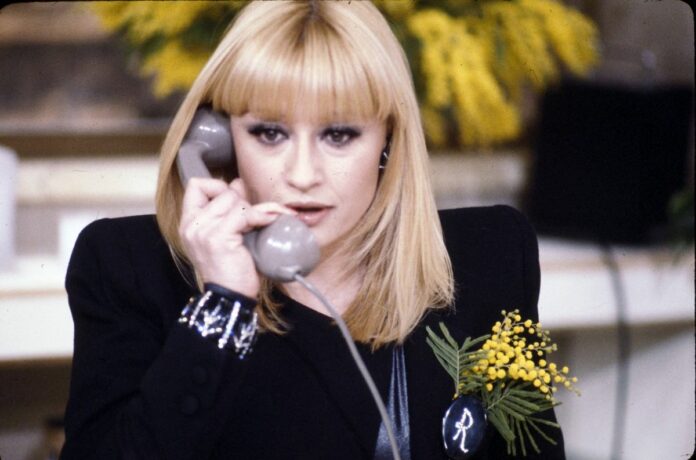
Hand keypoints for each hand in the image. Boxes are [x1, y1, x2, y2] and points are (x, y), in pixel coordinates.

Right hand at [179, 178, 294, 297]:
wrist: (230, 298)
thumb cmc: (232, 269)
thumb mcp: (226, 235)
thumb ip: (229, 209)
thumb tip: (238, 183)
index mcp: (188, 223)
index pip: (196, 185)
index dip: (218, 186)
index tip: (234, 201)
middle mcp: (191, 225)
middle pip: (221, 191)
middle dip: (242, 200)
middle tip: (253, 218)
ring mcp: (203, 231)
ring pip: (234, 200)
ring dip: (253, 209)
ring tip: (263, 223)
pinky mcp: (219, 237)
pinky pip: (245, 213)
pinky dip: (263, 215)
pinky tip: (274, 219)